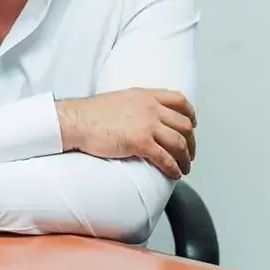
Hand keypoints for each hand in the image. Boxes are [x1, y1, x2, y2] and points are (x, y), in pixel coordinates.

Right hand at [56, 88, 196, 179]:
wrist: (78, 121)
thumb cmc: (92, 113)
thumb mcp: (121, 99)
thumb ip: (137, 105)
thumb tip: (143, 117)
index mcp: (146, 95)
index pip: (180, 100)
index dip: (190, 115)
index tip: (192, 125)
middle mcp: (151, 108)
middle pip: (184, 124)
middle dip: (191, 142)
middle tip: (189, 153)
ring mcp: (147, 125)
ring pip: (179, 143)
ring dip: (185, 158)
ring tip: (184, 168)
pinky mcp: (141, 142)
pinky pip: (165, 158)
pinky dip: (173, 168)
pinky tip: (174, 174)